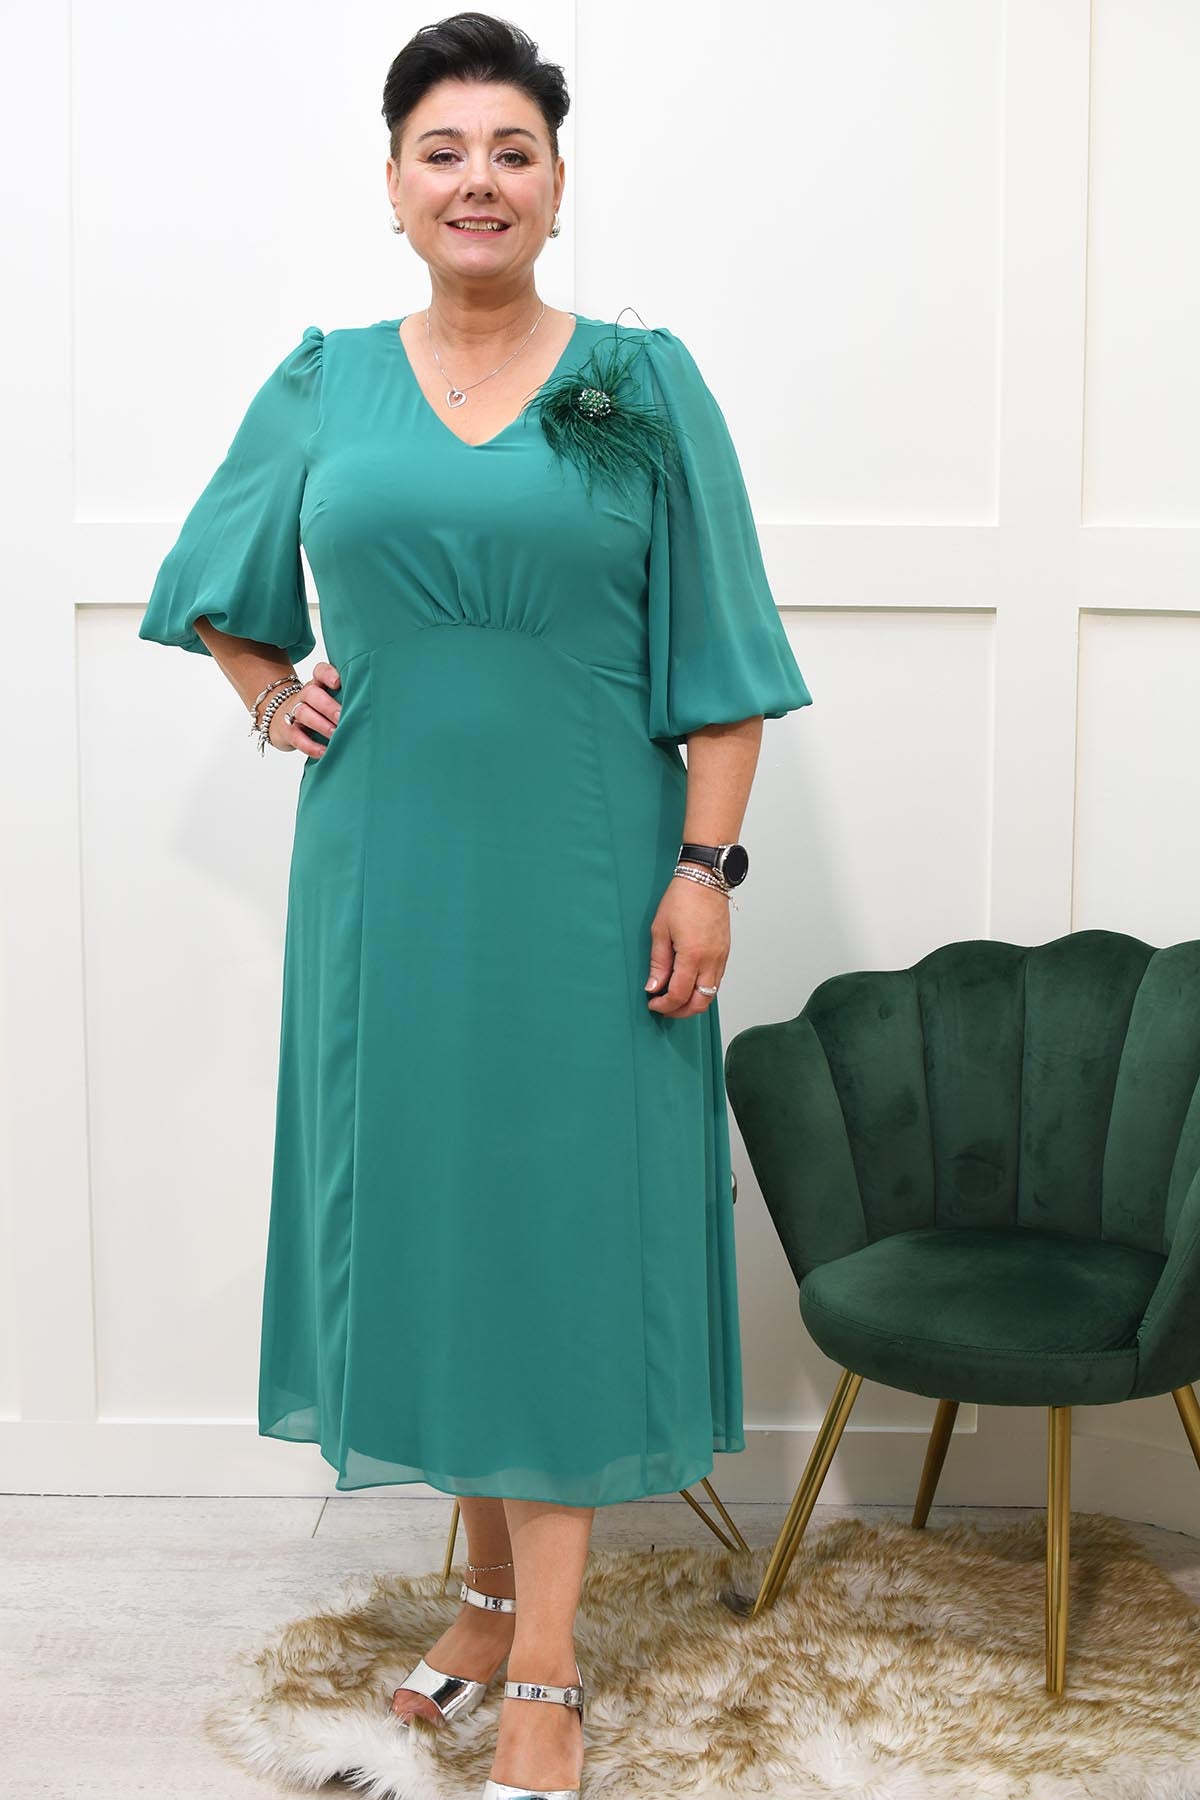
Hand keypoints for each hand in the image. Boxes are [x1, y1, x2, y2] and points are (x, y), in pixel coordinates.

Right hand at [265, 660, 340, 756]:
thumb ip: (347, 699)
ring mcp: (294, 712)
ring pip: (303, 713)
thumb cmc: (317, 710)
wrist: (279, 720)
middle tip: (342, 717)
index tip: (338, 683)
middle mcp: (305, 695)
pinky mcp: (287, 731)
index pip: (319, 671)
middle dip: (328, 706)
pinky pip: (297, 736)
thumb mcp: (329, 700)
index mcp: (318, 684)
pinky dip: (310, 745)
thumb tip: (378, 709)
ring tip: (335, 735)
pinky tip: (324, 751)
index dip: (328, 674)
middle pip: (312, 694)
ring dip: (320, 724)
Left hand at [644, 873, 729, 1015]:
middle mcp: (711, 960)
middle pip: (700, 1003)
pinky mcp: (725, 952)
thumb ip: (658, 962)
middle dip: (680, 1011)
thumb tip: (653, 986)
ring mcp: (721, 957)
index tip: (653, 1003)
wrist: (706, 880)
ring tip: (675, 997)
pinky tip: (689, 982)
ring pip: (711, 994)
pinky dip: (703, 989)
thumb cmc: (682, 899)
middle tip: (664, 1007)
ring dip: (693, 1002)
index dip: (664, 1005)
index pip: (679, 995)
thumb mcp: (660, 930)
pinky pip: (716, 981)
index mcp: (692, 955)